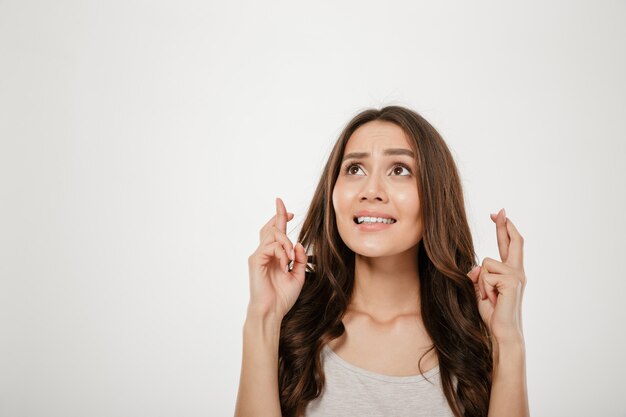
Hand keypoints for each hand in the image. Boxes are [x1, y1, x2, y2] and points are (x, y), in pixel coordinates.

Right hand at [247, 197, 307, 319]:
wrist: (272, 311)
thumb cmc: (283, 297)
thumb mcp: (298, 275)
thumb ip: (300, 259)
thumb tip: (299, 244)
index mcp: (274, 256)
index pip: (275, 232)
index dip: (281, 219)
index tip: (290, 212)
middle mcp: (264, 253)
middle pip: (270, 228)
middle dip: (280, 216)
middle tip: (290, 213)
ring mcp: (259, 256)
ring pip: (273, 235)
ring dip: (286, 243)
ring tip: (292, 258)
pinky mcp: (256, 260)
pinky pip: (271, 247)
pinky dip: (282, 253)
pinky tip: (285, 265)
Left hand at [467, 209, 525, 344]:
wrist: (502, 331)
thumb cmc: (493, 313)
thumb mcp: (481, 290)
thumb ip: (479, 275)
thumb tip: (476, 268)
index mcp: (511, 272)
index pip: (508, 245)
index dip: (504, 229)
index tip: (499, 214)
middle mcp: (517, 271)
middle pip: (513, 242)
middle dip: (504, 225)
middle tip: (500, 210)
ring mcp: (516, 276)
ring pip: (486, 263)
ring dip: (481, 282)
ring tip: (490, 297)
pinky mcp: (512, 282)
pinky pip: (486, 275)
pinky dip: (484, 288)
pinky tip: (493, 300)